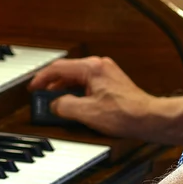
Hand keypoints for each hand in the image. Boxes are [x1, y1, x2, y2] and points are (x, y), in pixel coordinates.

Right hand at [28, 56, 162, 141]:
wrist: (150, 118)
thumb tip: (54, 105)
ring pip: (77, 78)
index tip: (33, 88)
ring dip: (64, 90)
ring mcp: (106, 73)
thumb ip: (64, 106)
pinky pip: (87, 84)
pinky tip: (74, 106)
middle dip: (52, 86)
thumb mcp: (87, 112)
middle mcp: (99, 66)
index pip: (58, 68)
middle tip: (42, 99)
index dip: (42, 79)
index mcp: (91, 68)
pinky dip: (77, 93)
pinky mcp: (111, 83)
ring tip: (56, 105)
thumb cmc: (125, 113)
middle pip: (67, 72)